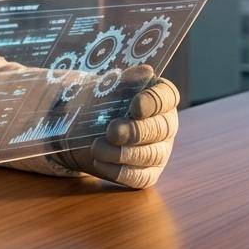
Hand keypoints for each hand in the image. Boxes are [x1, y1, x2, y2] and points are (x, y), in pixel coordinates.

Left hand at [60, 74, 178, 188]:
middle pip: (162, 128)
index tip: (135, 105)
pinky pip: (139, 177)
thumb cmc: (99, 103)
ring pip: (151, 155)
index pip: (168, 96)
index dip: (154, 102)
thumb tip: (146, 72)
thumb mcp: (106, 87)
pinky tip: (99, 162)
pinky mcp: (148, 173)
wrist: (81, 128)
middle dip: (136, 131)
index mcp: (159, 98)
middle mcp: (166, 124)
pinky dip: (118, 171)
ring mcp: (160, 151)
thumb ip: (124, 80)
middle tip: (112, 130)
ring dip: (122, 153)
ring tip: (96, 147)